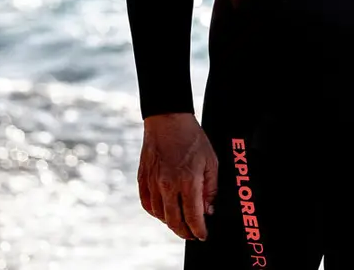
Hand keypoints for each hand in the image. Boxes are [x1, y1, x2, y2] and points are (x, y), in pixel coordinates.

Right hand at [137, 113, 218, 240]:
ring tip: (180, 222)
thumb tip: (208, 209)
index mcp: (188, 180)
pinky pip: (147, 204)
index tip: (203, 235)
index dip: (199, 230)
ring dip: (171, 223)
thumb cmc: (192, 137)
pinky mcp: (143, 179)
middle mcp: (168, 185)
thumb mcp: (210, 160)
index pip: (193, 217)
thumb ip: (210, 188)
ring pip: (160, 215)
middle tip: (192, 234)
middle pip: (174, 221)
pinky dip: (156, 212)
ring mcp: (153, 183)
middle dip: (185, 232)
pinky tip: (164, 210)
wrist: (168, 119)